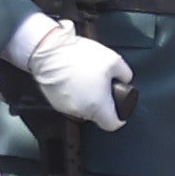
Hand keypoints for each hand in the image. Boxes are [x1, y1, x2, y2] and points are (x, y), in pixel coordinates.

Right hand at [7, 16, 130, 129]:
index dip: (119, 116)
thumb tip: (125, 80)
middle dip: (101, 102)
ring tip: (85, 78)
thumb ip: (125, 74)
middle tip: (101, 84)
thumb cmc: (80, 56)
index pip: (112, 124)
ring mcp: (65, 107)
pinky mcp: (54, 101)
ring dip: (87, 98)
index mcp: (97, 106)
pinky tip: (73, 78)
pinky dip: (73, 94)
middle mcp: (80, 111)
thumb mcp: (113, 60)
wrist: (49, 51)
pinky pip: (70, 102)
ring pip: (83, 108)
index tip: (118, 106)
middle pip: (97, 115)